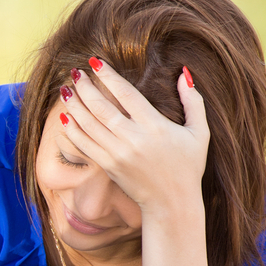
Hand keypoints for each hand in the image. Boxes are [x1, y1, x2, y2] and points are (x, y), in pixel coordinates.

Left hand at [60, 60, 208, 216]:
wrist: (171, 202)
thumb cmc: (188, 166)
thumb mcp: (200, 133)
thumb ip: (194, 102)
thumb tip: (184, 73)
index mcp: (155, 126)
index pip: (126, 94)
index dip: (108, 76)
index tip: (95, 62)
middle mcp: (133, 139)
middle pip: (102, 107)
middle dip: (85, 88)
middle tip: (75, 73)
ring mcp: (118, 153)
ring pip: (89, 125)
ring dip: (74, 105)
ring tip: (65, 90)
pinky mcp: (108, 166)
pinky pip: (84, 145)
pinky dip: (72, 130)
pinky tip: (65, 117)